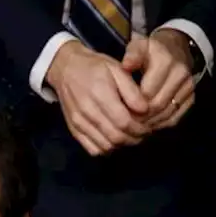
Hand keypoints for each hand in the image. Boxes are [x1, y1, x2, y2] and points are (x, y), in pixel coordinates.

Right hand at [45, 40, 150, 155]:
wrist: (66, 70)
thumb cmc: (95, 67)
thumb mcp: (117, 70)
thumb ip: (132, 91)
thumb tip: (145, 110)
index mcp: (101, 94)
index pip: (124, 122)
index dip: (140, 128)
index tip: (149, 126)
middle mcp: (88, 112)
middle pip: (116, 137)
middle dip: (134, 138)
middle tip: (143, 133)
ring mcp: (79, 123)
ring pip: (105, 146)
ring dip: (121, 145)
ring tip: (131, 135)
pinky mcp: (74, 130)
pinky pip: (92, 149)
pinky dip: (106, 148)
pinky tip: (114, 139)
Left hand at [122, 30, 195, 131]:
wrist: (175, 50)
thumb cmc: (150, 51)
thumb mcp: (139, 46)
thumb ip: (132, 54)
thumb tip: (126, 65)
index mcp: (166, 61)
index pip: (147, 92)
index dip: (132, 104)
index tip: (120, 109)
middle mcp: (181, 74)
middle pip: (157, 105)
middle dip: (139, 116)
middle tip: (125, 121)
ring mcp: (188, 87)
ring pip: (166, 114)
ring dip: (149, 122)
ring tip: (133, 124)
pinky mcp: (191, 98)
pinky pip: (174, 118)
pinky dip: (159, 124)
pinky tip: (146, 124)